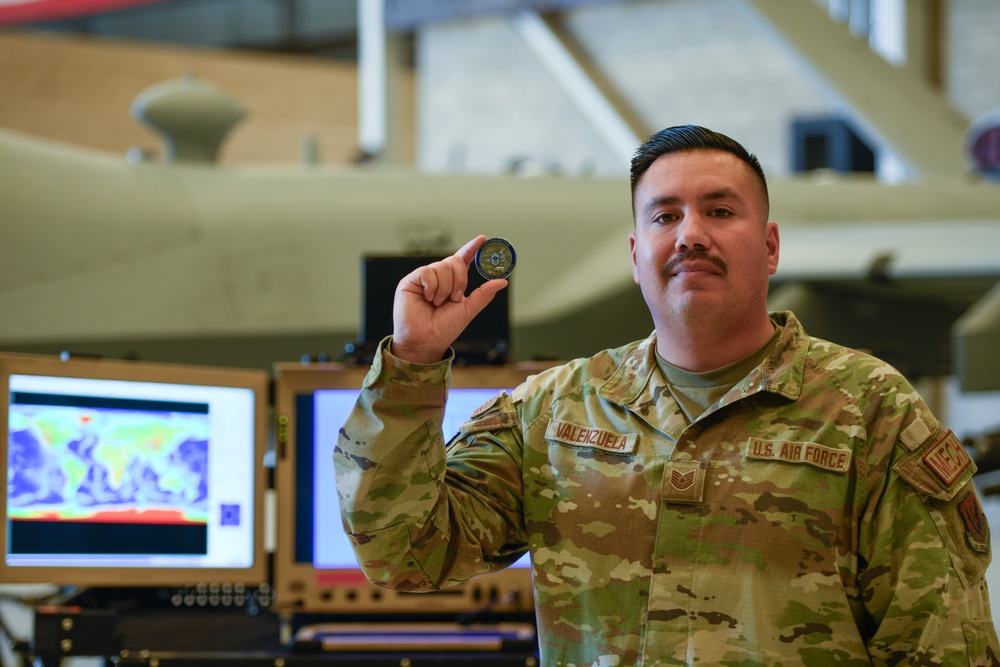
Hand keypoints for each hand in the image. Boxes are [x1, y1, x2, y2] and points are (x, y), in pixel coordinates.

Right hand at [390, 235, 508, 363]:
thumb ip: (484, 294)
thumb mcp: (468, 309)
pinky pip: (427, 272)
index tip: (482, 239)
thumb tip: (502, 281)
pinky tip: (427, 299)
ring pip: (442, 266)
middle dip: (459, 280)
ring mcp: (424, 278)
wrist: (426, 341)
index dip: (471, 248)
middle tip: (454, 298)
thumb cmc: (444, 328)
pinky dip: (432, 287)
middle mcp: (438, 277)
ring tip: (438, 303)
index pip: (463, 259)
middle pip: (455, 261)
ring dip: (445, 288)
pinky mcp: (411, 281)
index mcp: (452, 282)